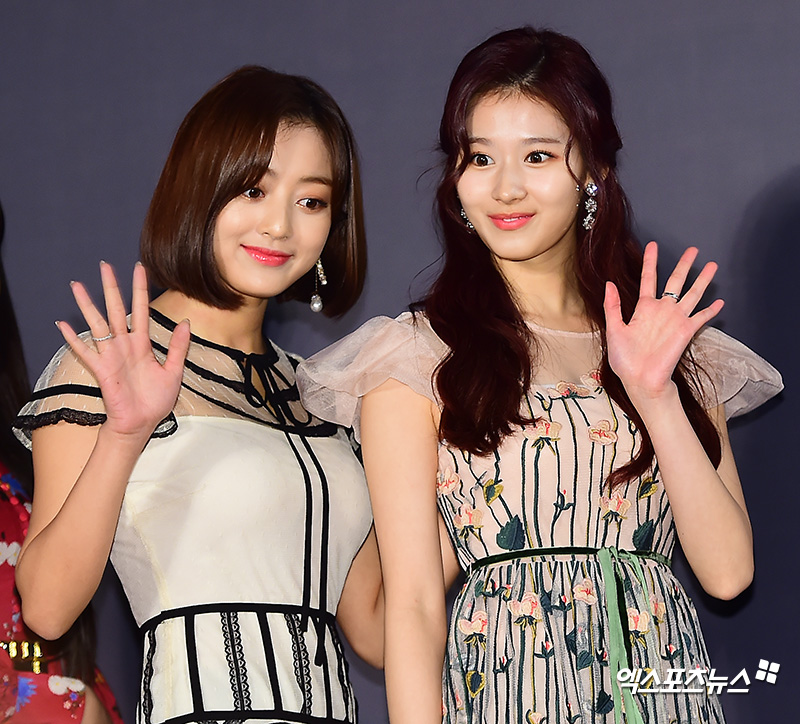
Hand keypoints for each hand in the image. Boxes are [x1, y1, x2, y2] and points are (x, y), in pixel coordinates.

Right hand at [56, 262, 190, 438]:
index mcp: (143, 344)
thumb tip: (186, 323)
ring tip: (77, 285)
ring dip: (88, 305)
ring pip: (98, 324)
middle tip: (104, 265)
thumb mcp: (174, 371)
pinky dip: (73, 339)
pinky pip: (85, 351)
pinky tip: (62, 324)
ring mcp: (112, 356)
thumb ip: (179, 347)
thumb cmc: (156, 400)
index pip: (141, 310)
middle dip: (111, 288)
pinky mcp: (102, 370)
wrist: (142, 424)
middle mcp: (125, 345)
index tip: (139, 268)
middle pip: (117, 310)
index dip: (140, 289)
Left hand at [603, 242, 723, 403]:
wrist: (640, 380)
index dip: (650, 262)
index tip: (652, 245)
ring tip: (712, 265)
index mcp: (643, 309)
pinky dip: (710, 310)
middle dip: (684, 265)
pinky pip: (701, 318)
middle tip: (693, 249)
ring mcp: (676, 320)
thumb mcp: (614, 329)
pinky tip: (720, 302)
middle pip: (675, 281)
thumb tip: (609, 283)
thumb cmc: (625, 359)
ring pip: (692, 294)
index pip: (648, 279)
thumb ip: (612, 306)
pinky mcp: (686, 331)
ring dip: (702, 280)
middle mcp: (662, 311)